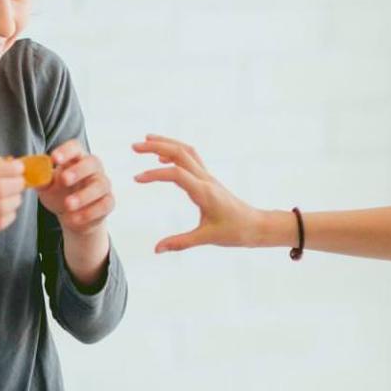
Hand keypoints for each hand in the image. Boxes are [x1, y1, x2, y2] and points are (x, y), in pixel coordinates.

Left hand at [37, 139, 114, 235]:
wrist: (72, 216)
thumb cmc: (59, 194)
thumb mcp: (46, 187)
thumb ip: (41, 180)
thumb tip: (32, 173)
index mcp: (76, 159)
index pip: (75, 147)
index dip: (66, 151)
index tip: (54, 159)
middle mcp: (93, 169)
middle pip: (92, 162)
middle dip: (78, 170)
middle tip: (64, 180)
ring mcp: (103, 185)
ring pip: (100, 185)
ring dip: (84, 195)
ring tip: (68, 205)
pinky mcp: (108, 202)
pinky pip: (104, 205)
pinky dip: (89, 213)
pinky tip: (74, 218)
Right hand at [133, 134, 261, 252]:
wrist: (256, 225)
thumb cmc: (235, 231)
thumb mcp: (206, 238)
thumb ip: (180, 242)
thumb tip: (156, 249)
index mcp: (204, 192)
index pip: (176, 174)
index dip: (155, 174)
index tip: (137, 179)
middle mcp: (206, 179)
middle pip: (180, 153)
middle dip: (156, 146)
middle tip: (134, 146)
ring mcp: (208, 177)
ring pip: (186, 151)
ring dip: (166, 143)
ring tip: (146, 141)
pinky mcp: (208, 180)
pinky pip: (191, 158)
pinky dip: (175, 153)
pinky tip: (162, 159)